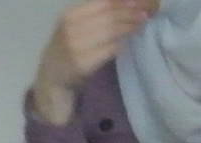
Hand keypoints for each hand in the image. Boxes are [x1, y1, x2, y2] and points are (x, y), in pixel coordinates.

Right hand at [32, 0, 155, 122]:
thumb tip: (131, 2)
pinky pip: (109, 50)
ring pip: (111, 31)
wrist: (51, 77)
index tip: (145, 2)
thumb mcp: (77, 24)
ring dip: (131, 26)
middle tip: (150, 12)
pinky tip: (127, 41)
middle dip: (133, 12)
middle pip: (110, 15)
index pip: (106, 2)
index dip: (128, 1)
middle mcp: (70, 28)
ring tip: (142, 23)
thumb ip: (98, 12)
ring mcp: (75, 47)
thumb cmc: (69, 46)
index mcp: (70, 15)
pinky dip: (121, 44)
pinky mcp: (82, 64)